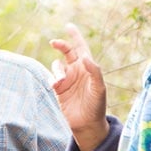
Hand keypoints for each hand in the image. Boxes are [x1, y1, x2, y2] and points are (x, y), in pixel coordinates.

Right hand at [49, 23, 109, 150]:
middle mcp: (77, 71)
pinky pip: (51, 77)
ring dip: (57, 70)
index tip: (69, 26)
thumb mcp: (99, 89)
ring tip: (59, 82)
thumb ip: (94, 72)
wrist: (87, 124)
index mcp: (88, 68)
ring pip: (57, 65)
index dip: (75, 36)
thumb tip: (85, 57)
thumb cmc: (97, 106)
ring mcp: (66, 79)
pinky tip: (55, 85)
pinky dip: (51, 78)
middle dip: (61, 45)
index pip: (81, 48)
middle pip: (66, 52)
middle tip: (54, 43)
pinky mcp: (58, 89)